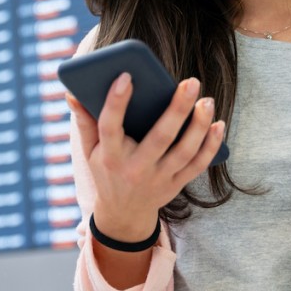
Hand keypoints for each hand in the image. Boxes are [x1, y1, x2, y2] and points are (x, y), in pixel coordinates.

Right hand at [67, 73, 224, 241]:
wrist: (123, 214)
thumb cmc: (106, 170)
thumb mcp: (89, 150)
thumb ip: (84, 121)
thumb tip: (72, 91)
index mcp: (109, 156)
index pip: (110, 127)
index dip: (116, 102)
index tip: (127, 76)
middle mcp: (135, 168)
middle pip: (160, 137)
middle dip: (177, 109)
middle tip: (190, 82)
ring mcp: (159, 179)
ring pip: (184, 151)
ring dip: (199, 126)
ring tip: (206, 100)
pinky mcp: (176, 185)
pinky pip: (198, 165)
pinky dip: (210, 145)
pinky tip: (218, 124)